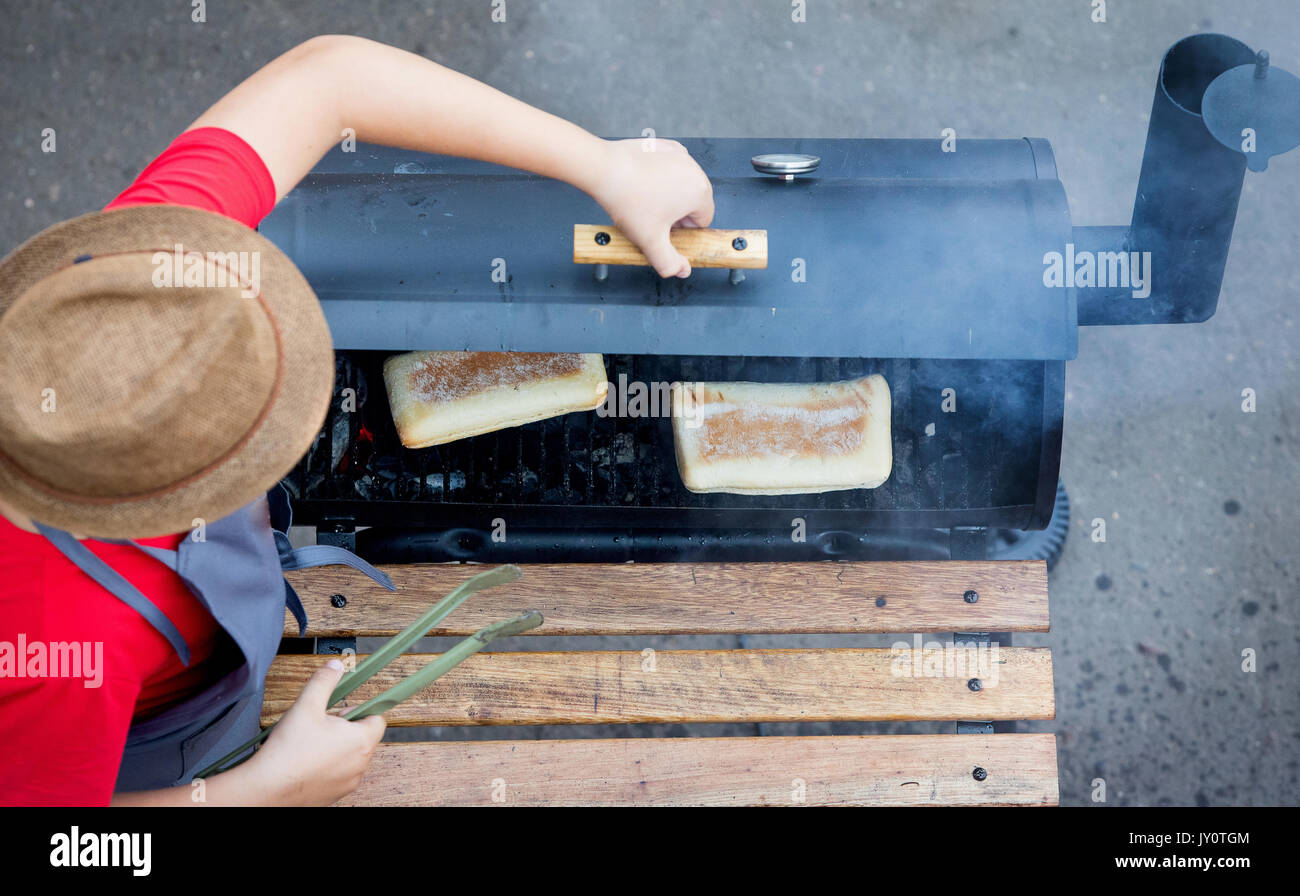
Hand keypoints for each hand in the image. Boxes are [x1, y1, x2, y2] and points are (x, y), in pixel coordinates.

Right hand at [239, 658, 385, 805]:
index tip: (341, 710)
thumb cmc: (288, 750)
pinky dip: (327, 766)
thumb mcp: (307, 705)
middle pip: (363, 737)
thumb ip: (324, 681)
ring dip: (336, 747)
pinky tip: (306, 761)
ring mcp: (348, 782)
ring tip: (310, 744)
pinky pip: (338, 774)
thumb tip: (335, 666)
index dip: (360, 710)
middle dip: (344, 728)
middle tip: (320, 725)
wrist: (267, 788)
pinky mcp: (334, 795)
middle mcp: (360, 764)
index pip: (378, 719)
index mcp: (361, 741)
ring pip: (350, 756)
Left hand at [590, 137, 714, 277]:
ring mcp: (680, 155)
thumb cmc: (629, 200)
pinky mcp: (665, 146)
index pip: (702, 221)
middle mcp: (695, 170)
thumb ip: (669, 262)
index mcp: (700, 193)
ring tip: (644, 200)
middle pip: (694, 202)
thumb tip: (682, 271)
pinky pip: (670, 167)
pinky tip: (642, 182)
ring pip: (682, 184)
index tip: (663, 230)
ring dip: (668, 195)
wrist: (605, 169)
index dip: (683, 231)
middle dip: (676, 213)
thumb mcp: (651, 241)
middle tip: (651, 217)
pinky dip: (660, 176)